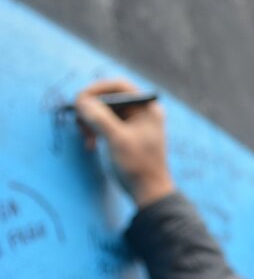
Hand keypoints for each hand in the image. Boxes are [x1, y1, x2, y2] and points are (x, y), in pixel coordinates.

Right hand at [75, 80, 174, 206]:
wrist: (148, 192)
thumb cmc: (138, 165)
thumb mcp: (117, 140)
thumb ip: (100, 118)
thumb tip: (82, 101)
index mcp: (147, 108)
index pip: (119, 86)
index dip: (97, 89)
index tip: (80, 100)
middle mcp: (142, 112)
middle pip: (109, 98)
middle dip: (91, 109)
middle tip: (79, 123)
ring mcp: (134, 123)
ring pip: (104, 112)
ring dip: (90, 122)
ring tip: (86, 138)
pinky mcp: (126, 135)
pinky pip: (105, 124)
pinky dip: (94, 131)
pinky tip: (89, 145)